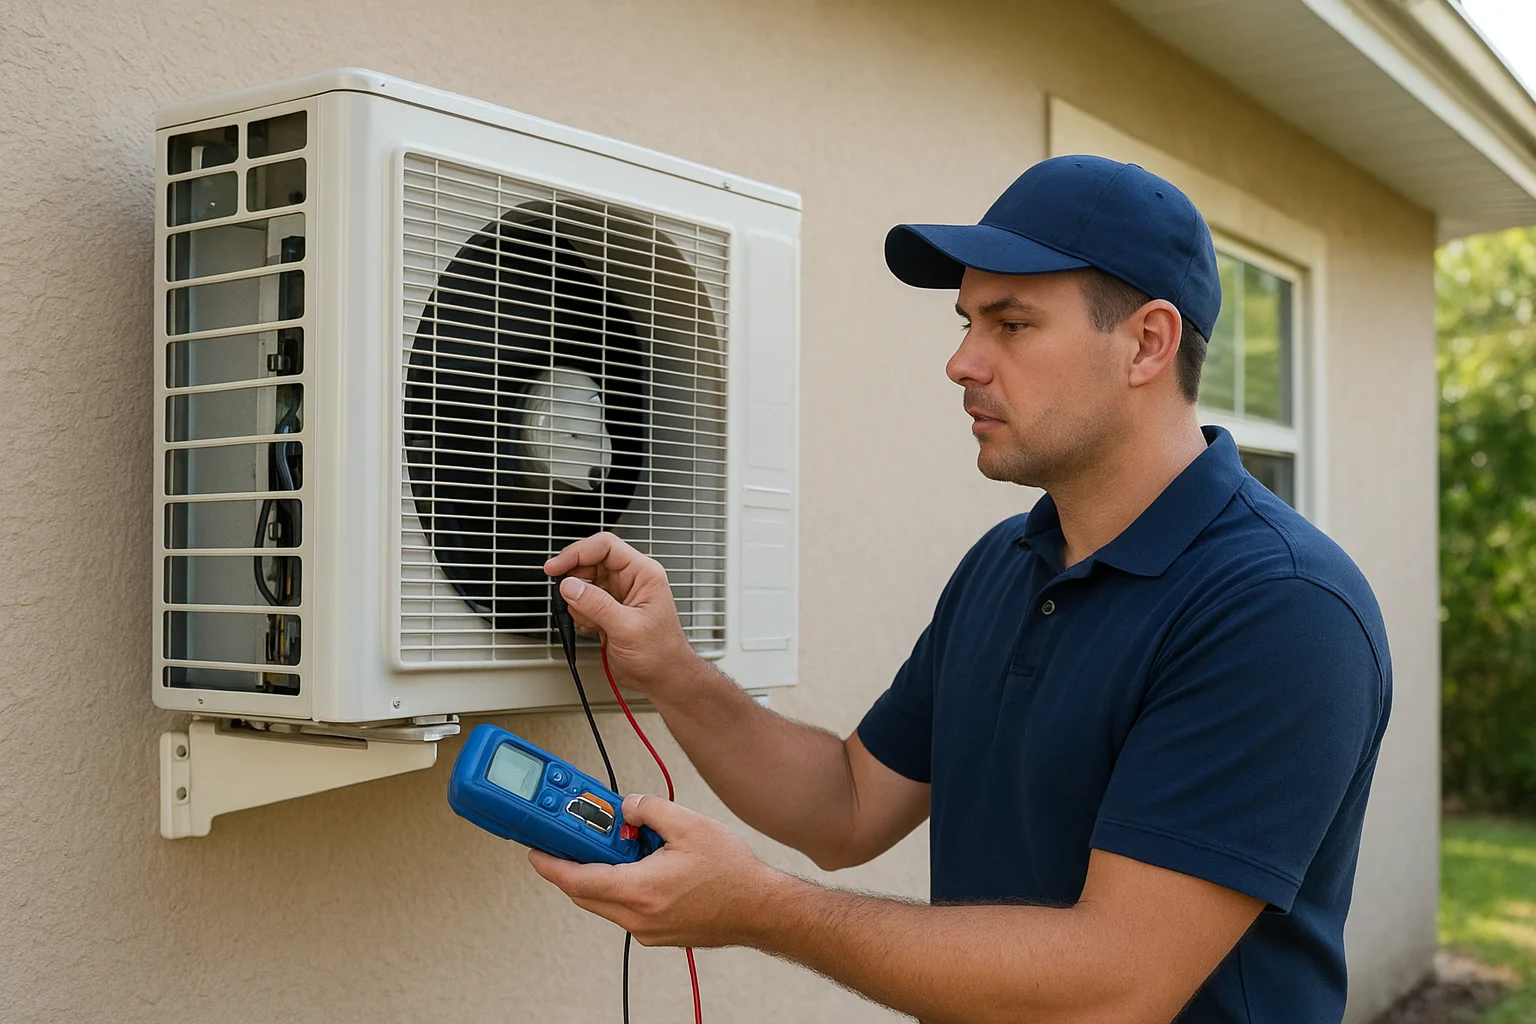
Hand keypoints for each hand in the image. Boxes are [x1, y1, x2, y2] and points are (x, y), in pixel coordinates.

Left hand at [529, 794, 784, 947]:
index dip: (550, 864)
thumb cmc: (733, 875)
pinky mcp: (659, 933)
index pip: (577, 879)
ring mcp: (647, 929)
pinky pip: (626, 908)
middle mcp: (638, 916)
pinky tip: (645, 864)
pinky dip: (623, 886)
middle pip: (586, 892)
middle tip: (576, 838)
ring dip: (603, 874)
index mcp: (639, 889)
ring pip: (605, 902)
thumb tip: (628, 806)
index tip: (535, 852)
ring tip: (624, 845)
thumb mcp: (690, 824)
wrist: (761, 908)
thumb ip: (650, 809)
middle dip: (575, 864)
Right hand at [544, 532, 697, 696]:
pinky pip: (582, 602)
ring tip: (594, 622)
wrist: (663, 678)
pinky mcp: (607, 609)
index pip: (605, 547)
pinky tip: (595, 629)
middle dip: (575, 581)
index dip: (578, 552)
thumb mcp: (627, 628)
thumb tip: (570, 586)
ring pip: (582, 583)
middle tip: (568, 598)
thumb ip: (597, 605)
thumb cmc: (661, 653)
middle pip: (590, 562)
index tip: (556, 567)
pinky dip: (581, 615)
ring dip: (579, 604)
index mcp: (643, 573)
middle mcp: (630, 579)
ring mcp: (617, 594)